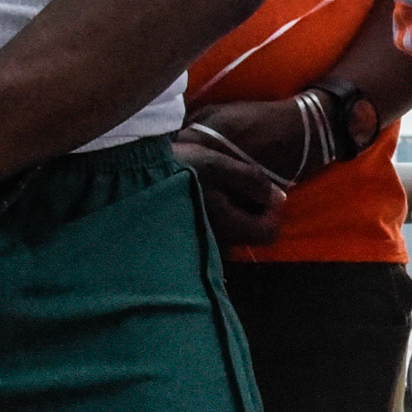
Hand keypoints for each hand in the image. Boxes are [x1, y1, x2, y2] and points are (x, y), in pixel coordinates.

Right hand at [173, 127, 287, 249]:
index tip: (263, 192)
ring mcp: (199, 246)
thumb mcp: (218, 165)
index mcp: (228, 226)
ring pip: (230, 234)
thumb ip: (253, 180)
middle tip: (237, 186)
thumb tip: (278, 197)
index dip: (273, 212)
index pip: (269, 232)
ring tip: (219, 190)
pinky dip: (215, 219)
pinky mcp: (185, 242)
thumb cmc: (178, 168)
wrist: (133, 177)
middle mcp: (216, 243)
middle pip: (249, 234)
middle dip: (251, 212)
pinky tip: (204, 198)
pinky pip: (211, 234)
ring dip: (232, 214)